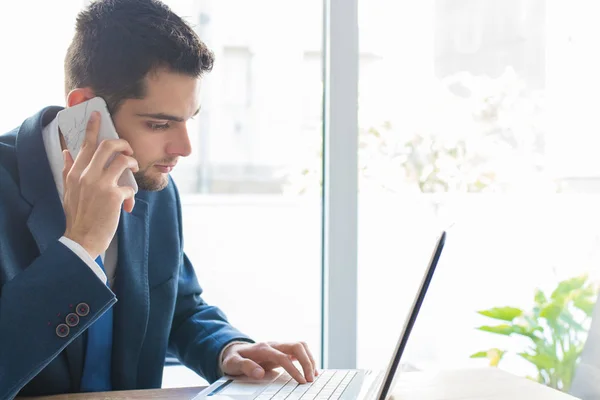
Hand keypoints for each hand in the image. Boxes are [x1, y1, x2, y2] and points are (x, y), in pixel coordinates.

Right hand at [62, 111, 138, 258]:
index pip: (85, 145)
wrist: (82, 239)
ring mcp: (100, 185)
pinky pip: (130, 187)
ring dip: (132, 163)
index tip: (98, 115)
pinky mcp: (113, 196)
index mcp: (75, 172)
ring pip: (122, 160)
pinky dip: (131, 194)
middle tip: (129, 149)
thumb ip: (68, 170)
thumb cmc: (78, 215)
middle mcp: (86, 175)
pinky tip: (128, 203)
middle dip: (123, 143)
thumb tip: (66, 152)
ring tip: (133, 170)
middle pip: (108, 146)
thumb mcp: (68, 191)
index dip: (93, 128)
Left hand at [221, 342, 317, 383]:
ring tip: (313, 375)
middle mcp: (273, 344)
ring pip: (300, 346)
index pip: (283, 356)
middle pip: (296, 346)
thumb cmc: (234, 358)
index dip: (294, 368)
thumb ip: (245, 366)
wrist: (234, 350)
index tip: (301, 381)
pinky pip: (299, 350)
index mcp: (262, 348)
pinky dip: (307, 358)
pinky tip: (311, 370)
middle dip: (307, 362)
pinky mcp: (282, 350)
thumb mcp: (233, 363)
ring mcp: (279, 346)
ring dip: (310, 359)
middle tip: (310, 379)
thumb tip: (259, 373)